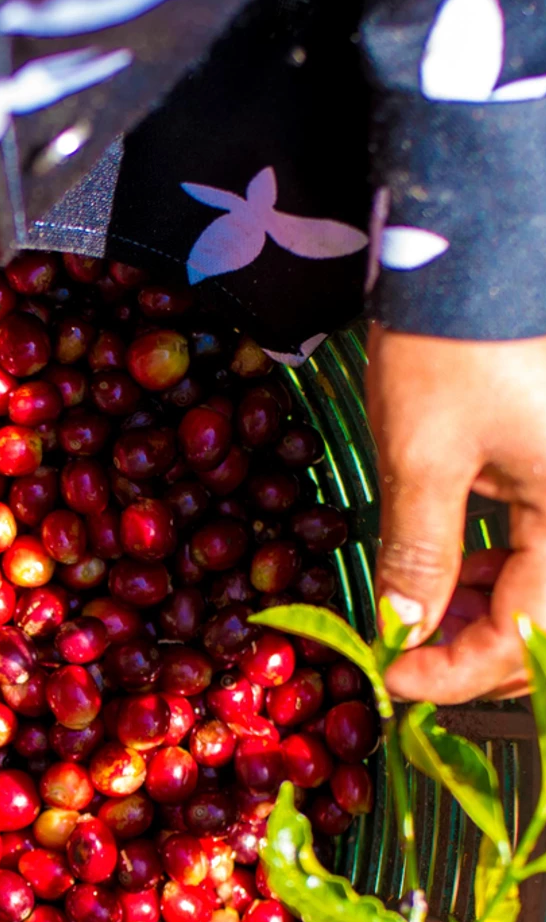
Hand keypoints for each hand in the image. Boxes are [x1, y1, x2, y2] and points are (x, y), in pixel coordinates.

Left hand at [367, 324, 545, 703]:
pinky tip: (447, 569)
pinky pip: (543, 536)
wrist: (481, 245)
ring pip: (544, 580)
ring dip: (484, 608)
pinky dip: (496, 562)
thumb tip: (403, 627)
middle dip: (475, 647)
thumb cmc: (455, 344)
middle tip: (404, 655)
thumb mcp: (423, 458)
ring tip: (417, 613)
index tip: (391, 677)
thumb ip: (417, 553)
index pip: (529, 633)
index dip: (456, 671)